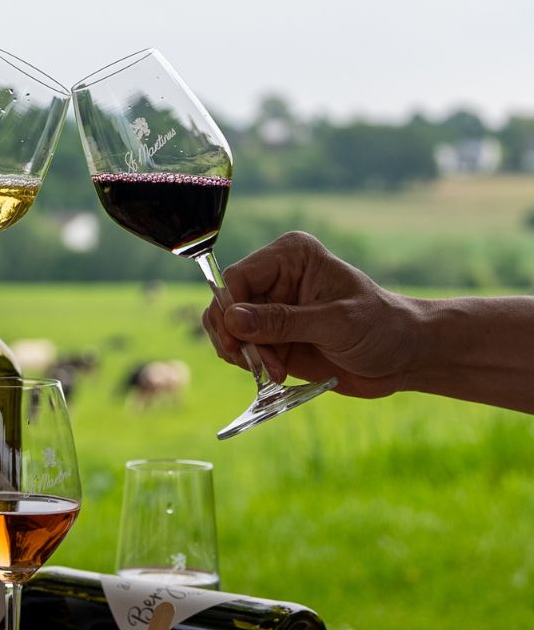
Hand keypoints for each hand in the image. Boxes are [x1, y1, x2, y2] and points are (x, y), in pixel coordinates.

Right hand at [200, 232, 420, 398]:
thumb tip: (232, 318)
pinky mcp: (272, 336)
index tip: (237, 344)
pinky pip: (240, 348)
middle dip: (236, 337)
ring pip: (227, 329)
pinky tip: (275, 372)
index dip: (230, 310)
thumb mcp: (334, 324)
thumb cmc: (381, 328)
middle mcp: (275, 278)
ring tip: (274, 371)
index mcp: (291, 257)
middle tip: (259, 365)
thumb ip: (282, 321)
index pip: (237, 278)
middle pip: (226, 304)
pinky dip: (249, 364)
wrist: (403, 357)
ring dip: (243, 354)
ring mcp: (271, 308)